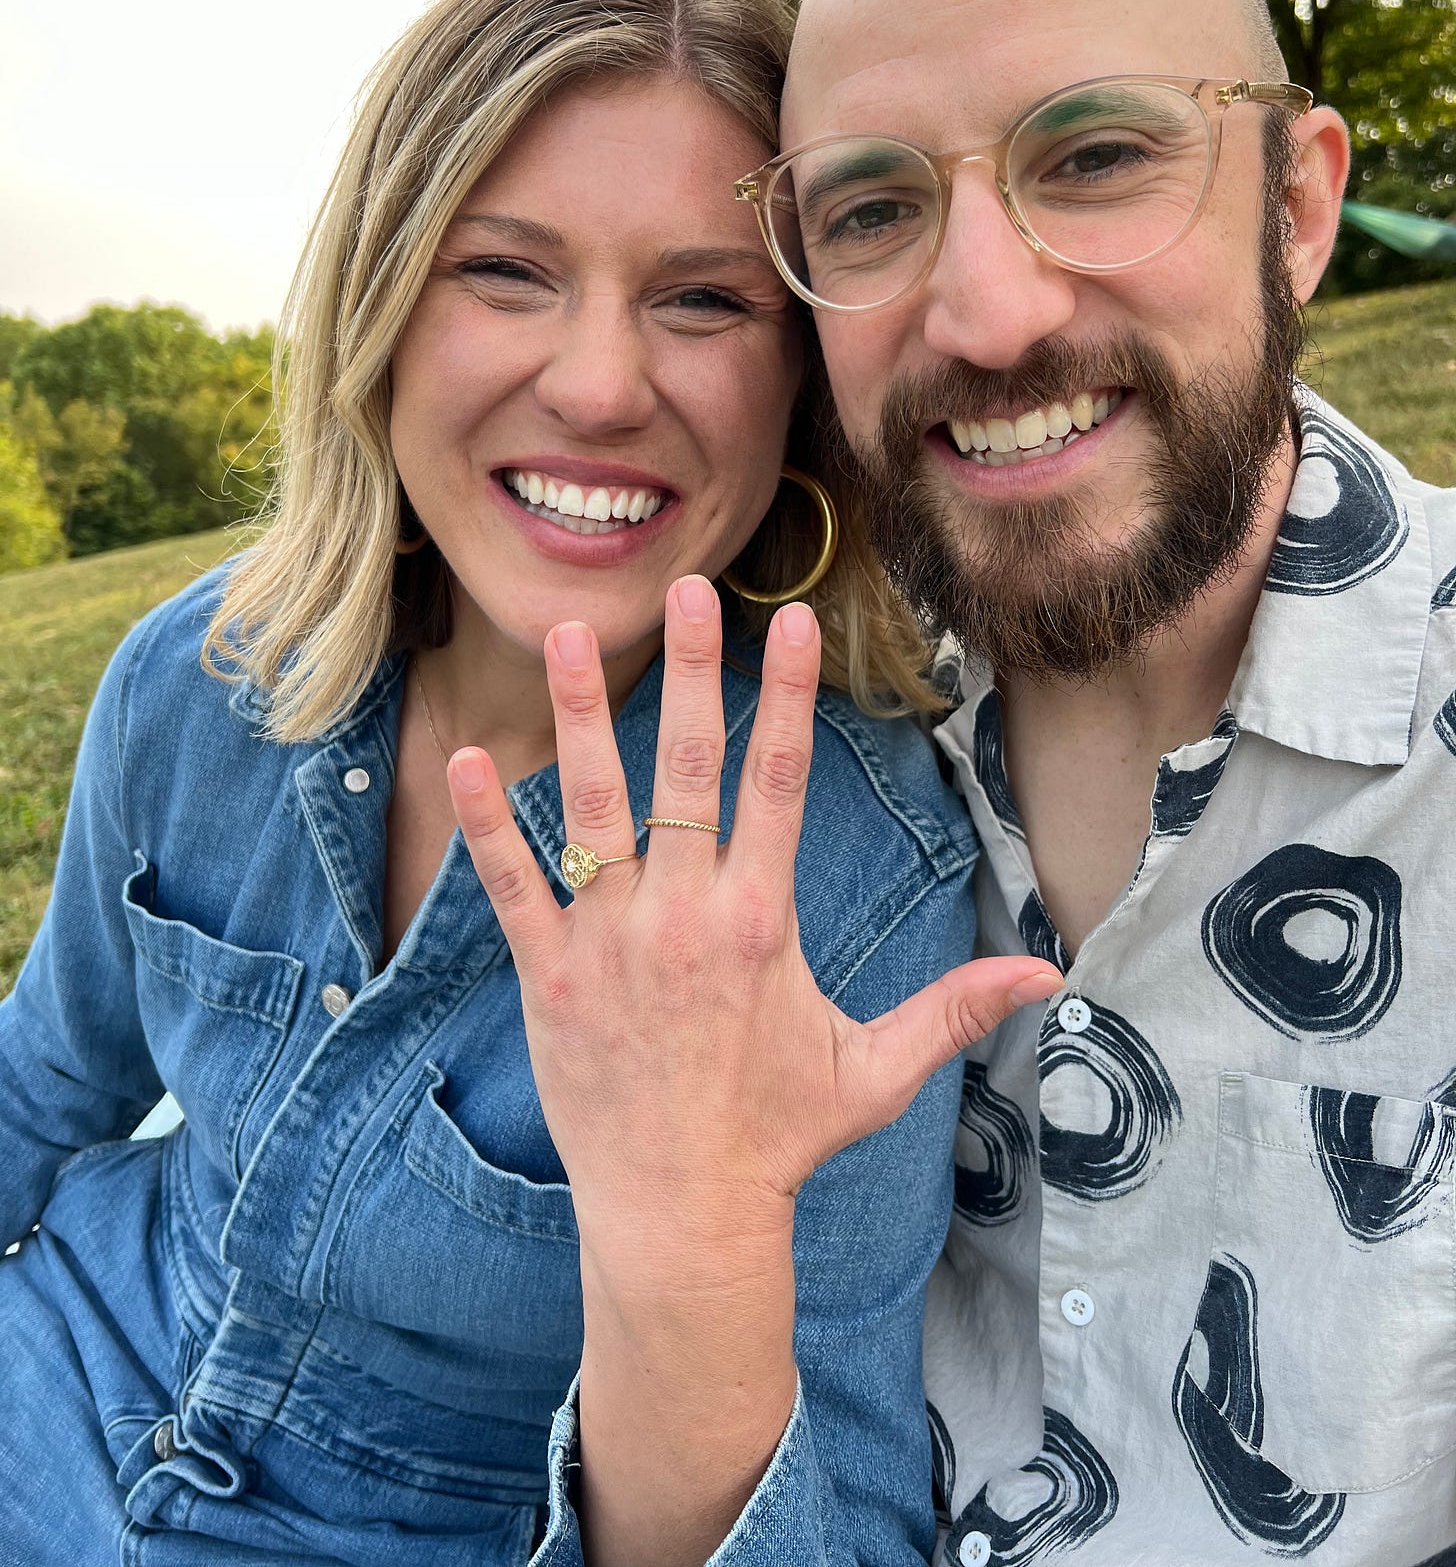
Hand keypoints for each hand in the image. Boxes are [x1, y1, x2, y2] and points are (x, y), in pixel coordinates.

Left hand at [446, 574, 1062, 1245]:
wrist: (681, 1213)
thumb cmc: (780, 1137)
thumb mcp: (876, 1071)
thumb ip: (954, 1008)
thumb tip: (1047, 972)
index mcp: (761, 921)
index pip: (781, 783)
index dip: (787, 695)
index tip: (791, 621)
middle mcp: (686, 915)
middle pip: (689, 769)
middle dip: (689, 672)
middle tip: (684, 589)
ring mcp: (610, 942)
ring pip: (592, 808)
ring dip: (579, 716)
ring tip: (564, 634)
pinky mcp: (548, 977)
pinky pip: (513, 887)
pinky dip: (490, 826)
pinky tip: (470, 759)